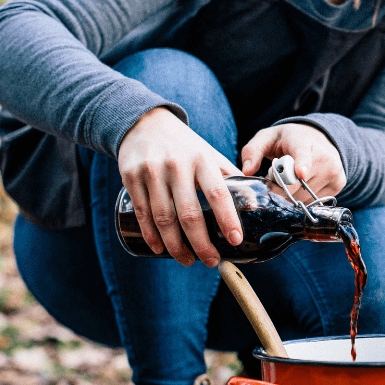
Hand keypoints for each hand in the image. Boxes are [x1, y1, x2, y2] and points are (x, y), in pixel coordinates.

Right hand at [117, 107, 242, 265]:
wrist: (144, 122)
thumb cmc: (184, 145)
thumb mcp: (208, 153)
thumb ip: (228, 176)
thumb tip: (254, 201)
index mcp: (202, 160)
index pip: (218, 194)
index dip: (227, 219)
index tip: (235, 241)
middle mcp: (177, 165)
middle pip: (189, 214)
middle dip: (201, 244)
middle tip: (211, 262)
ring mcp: (152, 171)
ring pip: (164, 219)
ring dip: (176, 246)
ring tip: (187, 260)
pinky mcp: (130, 177)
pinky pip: (142, 213)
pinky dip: (151, 235)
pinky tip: (160, 250)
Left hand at [241, 124, 345, 201]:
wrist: (318, 138)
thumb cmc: (288, 140)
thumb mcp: (267, 138)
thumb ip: (253, 151)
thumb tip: (246, 172)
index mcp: (303, 141)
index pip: (303, 154)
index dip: (302, 164)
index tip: (301, 173)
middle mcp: (324, 156)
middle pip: (297, 185)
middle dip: (281, 188)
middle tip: (276, 178)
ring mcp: (334, 171)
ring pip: (304, 198)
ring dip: (291, 195)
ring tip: (291, 180)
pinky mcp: (339, 183)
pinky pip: (314, 202)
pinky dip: (303, 199)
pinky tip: (302, 186)